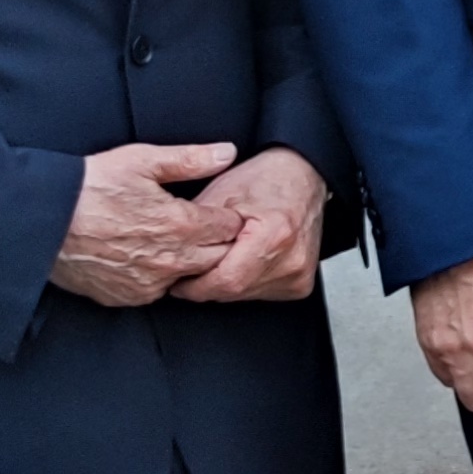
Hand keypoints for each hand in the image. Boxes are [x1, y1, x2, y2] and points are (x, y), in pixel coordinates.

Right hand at [54, 140, 245, 308]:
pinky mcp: (127, 296)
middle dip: (217, 242)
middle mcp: (171, 261)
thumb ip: (190, 159)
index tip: (219, 210)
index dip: (227, 216)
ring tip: (174, 241)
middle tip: (203, 226)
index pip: (230, 228)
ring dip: (190, 262)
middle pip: (218, 257)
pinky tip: (148, 257)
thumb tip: (227, 153)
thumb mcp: (142, 161)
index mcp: (181, 226)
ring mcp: (149, 284)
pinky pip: (158, 291)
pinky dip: (159, 277)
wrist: (44, 221)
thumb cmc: (91, 186)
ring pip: (190, 277)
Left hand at [176, 149, 330, 302]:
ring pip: (244, 296)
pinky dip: (244, 283)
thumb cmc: (265, 179)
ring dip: (226, 283)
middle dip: (208, 284)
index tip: (178, 282)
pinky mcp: (301, 285)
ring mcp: (299, 275)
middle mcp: (292, 260)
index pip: (227, 281)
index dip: (196, 286)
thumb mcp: (221, 193)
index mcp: (274, 235)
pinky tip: (242, 262)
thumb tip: (170, 254)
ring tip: (221, 257)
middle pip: (234, 291)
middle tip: (193, 269)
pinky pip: (260, 294)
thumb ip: (195, 228)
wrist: (302, 176)